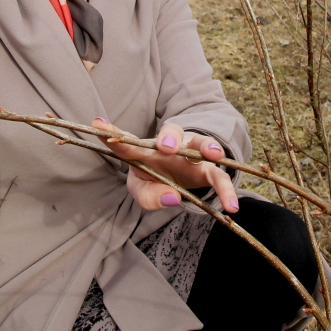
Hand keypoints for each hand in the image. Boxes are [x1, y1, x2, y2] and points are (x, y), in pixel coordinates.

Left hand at [93, 118, 238, 213]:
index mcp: (144, 150)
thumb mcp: (144, 193)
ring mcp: (190, 154)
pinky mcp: (207, 167)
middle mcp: (168, 146)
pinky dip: (226, 189)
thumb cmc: (155, 180)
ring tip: (214, 155)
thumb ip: (151, 197)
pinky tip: (232, 205)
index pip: (127, 141)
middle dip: (170, 136)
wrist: (179, 180)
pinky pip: (219, 174)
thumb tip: (173, 197)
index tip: (98, 124)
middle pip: (171, 131)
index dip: (113, 133)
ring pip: (200, 144)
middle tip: (167, 147)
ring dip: (206, 147)